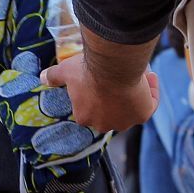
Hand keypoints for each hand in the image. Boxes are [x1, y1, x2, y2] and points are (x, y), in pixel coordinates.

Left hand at [41, 54, 159, 132]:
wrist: (112, 68)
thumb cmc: (87, 70)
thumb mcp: (65, 71)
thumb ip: (53, 76)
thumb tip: (42, 78)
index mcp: (84, 117)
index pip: (91, 107)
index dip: (97, 92)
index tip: (102, 78)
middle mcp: (104, 124)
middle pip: (112, 110)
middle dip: (115, 96)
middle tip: (119, 76)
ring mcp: (125, 122)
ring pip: (131, 108)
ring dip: (133, 94)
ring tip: (136, 75)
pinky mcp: (142, 115)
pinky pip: (149, 104)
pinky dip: (151, 91)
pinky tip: (149, 77)